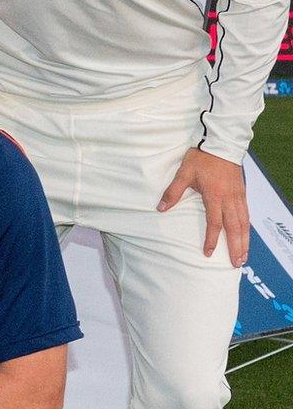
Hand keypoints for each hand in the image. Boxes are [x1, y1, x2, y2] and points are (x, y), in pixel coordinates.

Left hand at [158, 147, 249, 264]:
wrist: (221, 144)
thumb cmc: (201, 158)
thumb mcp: (183, 173)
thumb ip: (173, 192)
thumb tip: (160, 209)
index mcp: (214, 196)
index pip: (214, 223)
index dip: (212, 239)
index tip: (209, 253)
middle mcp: (229, 199)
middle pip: (234, 228)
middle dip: (236, 247)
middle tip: (237, 263)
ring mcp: (238, 196)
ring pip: (244, 223)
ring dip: (244, 241)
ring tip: (244, 255)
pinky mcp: (242, 193)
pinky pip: (246, 214)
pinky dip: (247, 228)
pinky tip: (246, 236)